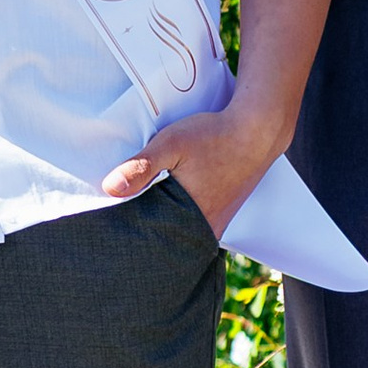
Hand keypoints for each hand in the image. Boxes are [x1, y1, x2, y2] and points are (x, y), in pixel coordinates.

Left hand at [101, 95, 282, 243]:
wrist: (257, 128)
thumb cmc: (216, 135)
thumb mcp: (172, 143)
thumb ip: (140, 166)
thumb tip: (110, 189)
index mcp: (192, 218)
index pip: (154, 239)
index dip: (133, 234)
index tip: (113, 230)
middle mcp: (208, 226)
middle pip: (169, 239)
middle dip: (148, 234)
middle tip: (122, 229)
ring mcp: (219, 220)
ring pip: (183, 232)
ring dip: (165, 225)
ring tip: (142, 217)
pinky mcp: (224, 210)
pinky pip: (196, 222)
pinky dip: (181, 217)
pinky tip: (170, 205)